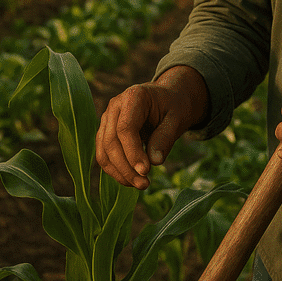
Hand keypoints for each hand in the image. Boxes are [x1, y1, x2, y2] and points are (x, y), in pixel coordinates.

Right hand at [95, 66, 208, 188]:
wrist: (168, 98)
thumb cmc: (174, 106)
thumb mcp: (177, 118)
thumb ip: (166, 137)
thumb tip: (155, 161)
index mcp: (134, 96)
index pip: (126, 128)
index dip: (133, 152)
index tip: (146, 171)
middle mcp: (115, 106)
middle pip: (111, 142)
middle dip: (126, 167)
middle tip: (145, 184)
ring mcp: (107, 119)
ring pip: (104, 151)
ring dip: (120, 173)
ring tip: (141, 184)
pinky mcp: (105, 132)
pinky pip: (104, 155)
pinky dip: (116, 170)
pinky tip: (132, 179)